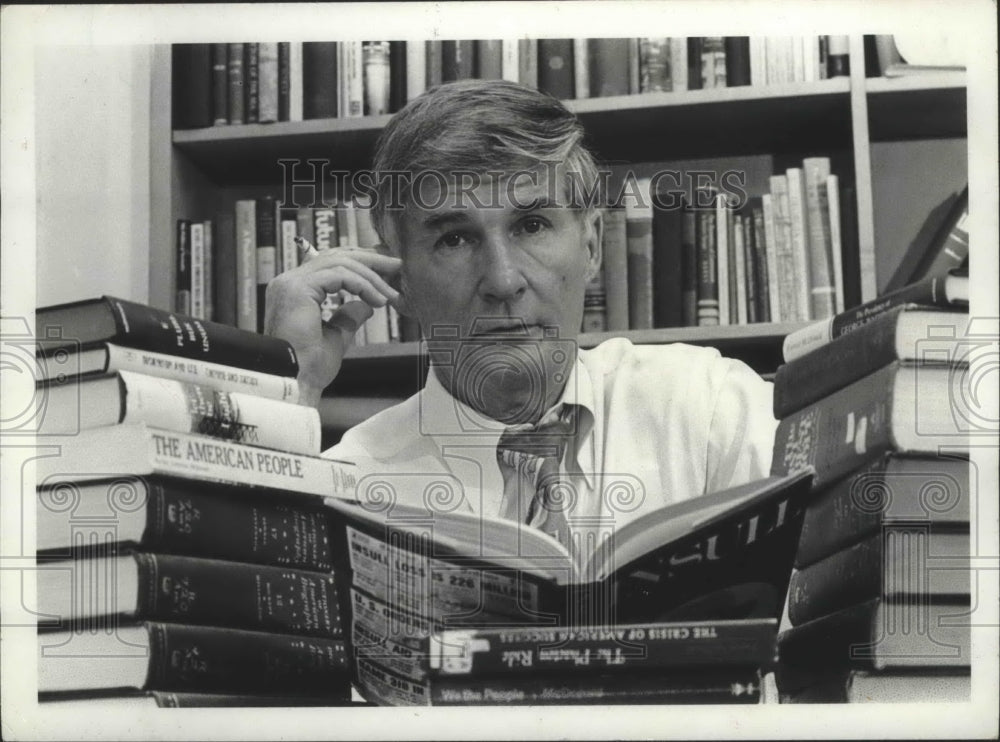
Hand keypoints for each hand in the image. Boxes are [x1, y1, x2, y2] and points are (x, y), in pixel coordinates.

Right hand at [264, 248, 401, 406]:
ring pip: (339, 263)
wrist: (295, 382)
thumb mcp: (336, 337)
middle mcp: (288, 283)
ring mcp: (290, 283)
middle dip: (369, 260)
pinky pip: (339, 275)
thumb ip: (348, 318)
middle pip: (335, 256)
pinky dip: (363, 284)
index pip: (329, 264)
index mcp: (294, 292)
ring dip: (370, 276)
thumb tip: (366, 306)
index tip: (385, 273)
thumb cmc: (309, 368)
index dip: (359, 265)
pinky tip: (378, 300)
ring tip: (390, 294)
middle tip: (396, 265)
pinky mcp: (297, 288)